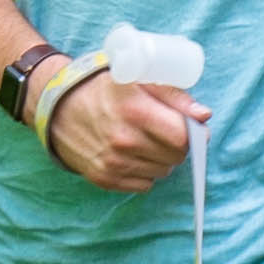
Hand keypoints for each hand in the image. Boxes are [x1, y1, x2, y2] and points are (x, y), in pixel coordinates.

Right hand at [41, 71, 200, 193]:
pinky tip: (133, 154)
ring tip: (145, 140)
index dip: (191, 132)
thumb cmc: (103, 88)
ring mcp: (113, 162)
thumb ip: (174, 96)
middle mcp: (123, 140)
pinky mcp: (104, 178)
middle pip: (175, 157)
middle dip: (177, 145)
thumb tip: (204, 116)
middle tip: (164, 131)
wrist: (58, 107)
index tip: (188, 126)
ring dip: (161, 159)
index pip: (182, 137)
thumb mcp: (138, 79)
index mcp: (135, 110)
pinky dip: (144, 172)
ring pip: (162, 172)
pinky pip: (144, 185)